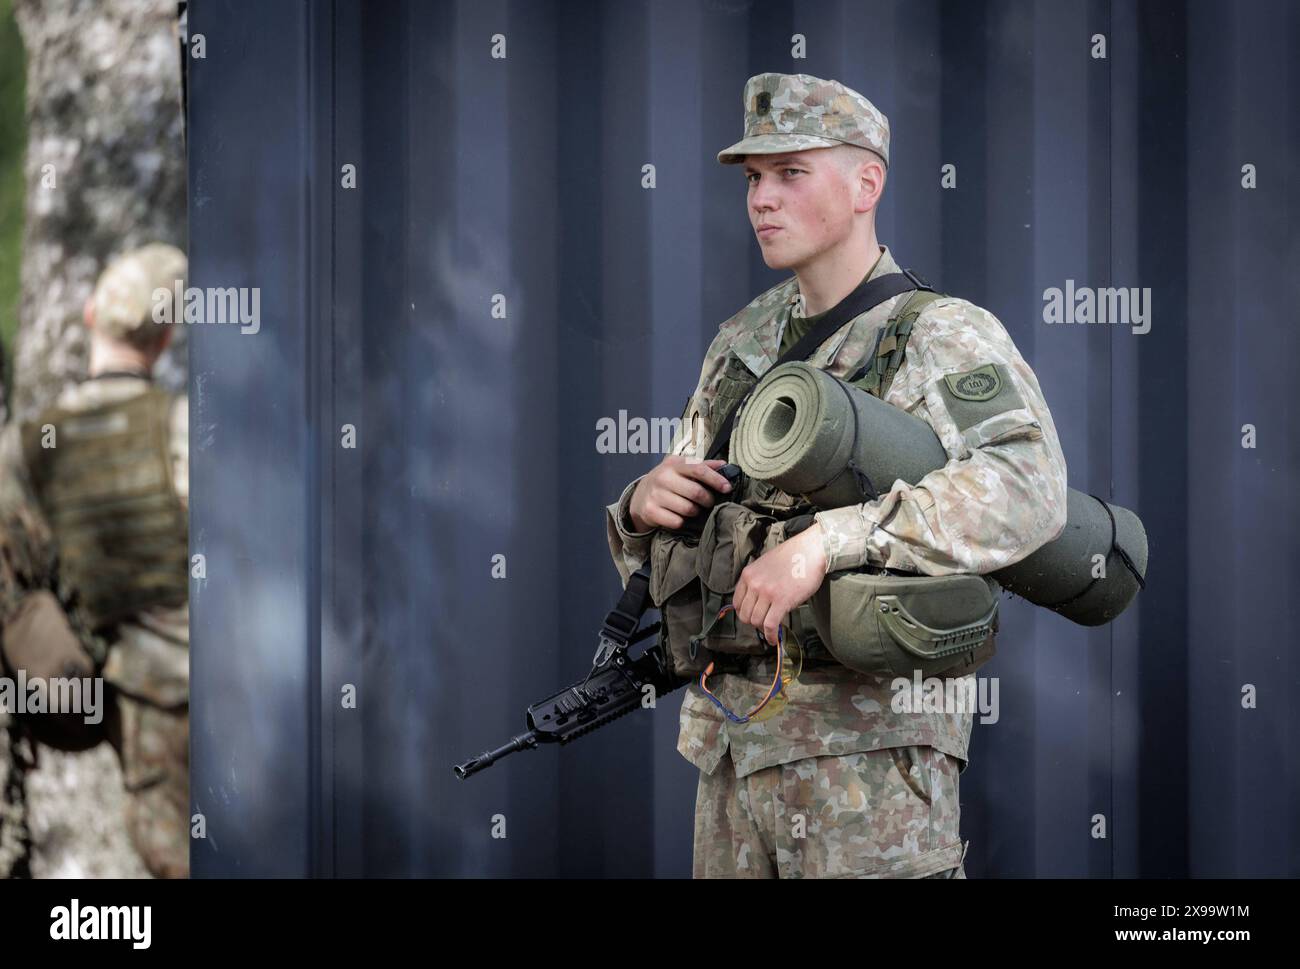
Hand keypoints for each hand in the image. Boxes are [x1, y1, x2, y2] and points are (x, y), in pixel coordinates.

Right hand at [629, 455, 731, 530]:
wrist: (639, 496)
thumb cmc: (667, 481)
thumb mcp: (681, 468)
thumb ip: (702, 465)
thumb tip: (723, 465)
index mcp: (673, 465)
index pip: (698, 469)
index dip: (716, 479)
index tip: (727, 488)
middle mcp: (662, 478)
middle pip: (696, 492)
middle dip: (707, 500)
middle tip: (708, 502)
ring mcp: (655, 495)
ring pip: (688, 509)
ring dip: (695, 511)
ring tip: (692, 508)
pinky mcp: (650, 511)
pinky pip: (676, 521)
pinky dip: (681, 521)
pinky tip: (679, 516)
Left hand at [732, 522, 827, 645]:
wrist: (810, 551)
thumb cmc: (792, 557)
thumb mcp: (765, 564)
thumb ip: (757, 580)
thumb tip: (756, 600)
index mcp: (748, 575)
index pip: (737, 603)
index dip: (745, 613)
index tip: (754, 616)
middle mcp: (754, 584)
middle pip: (745, 615)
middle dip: (754, 623)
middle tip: (764, 623)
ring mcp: (767, 593)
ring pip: (756, 621)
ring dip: (763, 629)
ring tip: (771, 630)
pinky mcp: (782, 601)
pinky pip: (770, 625)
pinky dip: (770, 636)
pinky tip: (774, 639)